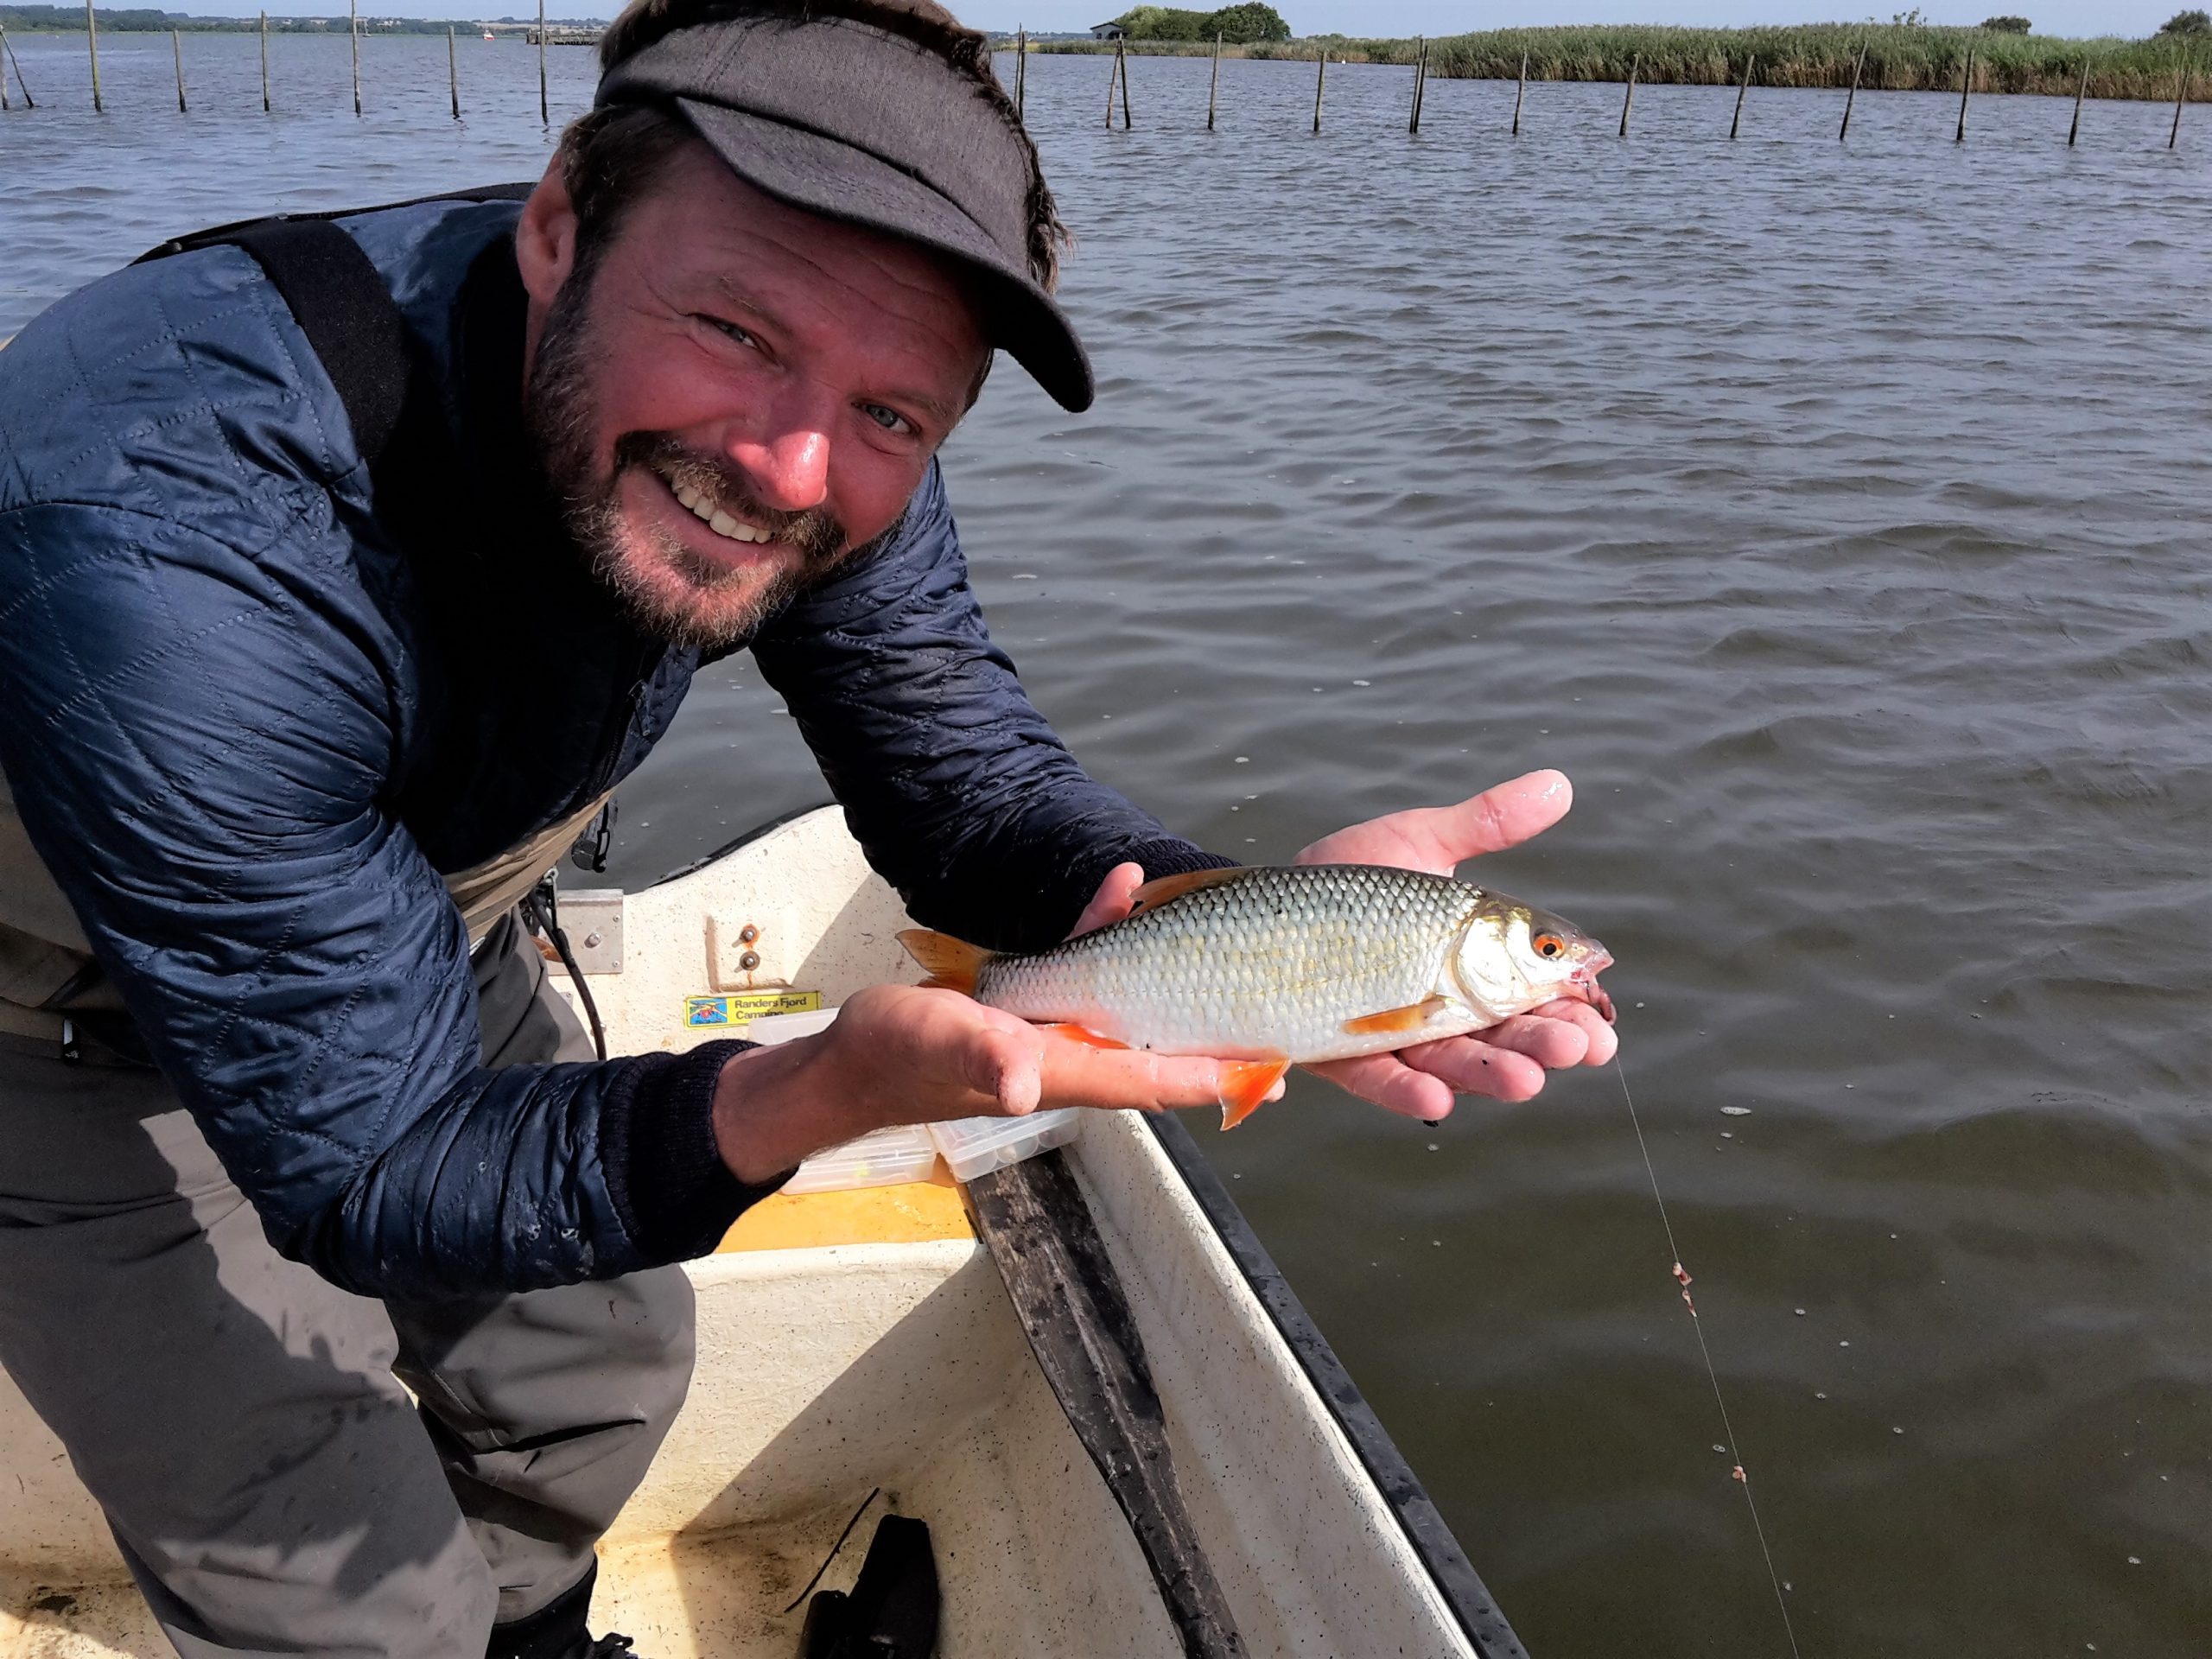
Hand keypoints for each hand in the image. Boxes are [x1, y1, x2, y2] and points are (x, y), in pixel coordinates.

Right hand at [710, 982, 1280, 1183]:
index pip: (1156, 1076)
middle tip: (1288, 1029)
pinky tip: (1124, 888)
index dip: (1216, 1072)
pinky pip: (1090, 973)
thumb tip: (1020, 1078)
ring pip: (1134, 1009)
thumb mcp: (931, 1043)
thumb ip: (979, 1057)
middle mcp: (1068, 1058)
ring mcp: (1053, 1036)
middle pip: (1162, 1051)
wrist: (850, 1056)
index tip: (1273, 1068)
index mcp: (1059, 1072)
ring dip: (1177, 980)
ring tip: (1230, 951)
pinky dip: (1110, 933)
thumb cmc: (892, 1053)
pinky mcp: (1032, 1010)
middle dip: (1220, 1039)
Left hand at [1295, 769, 1616, 1119]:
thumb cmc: (1346, 879)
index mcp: (1474, 960)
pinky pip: (1380, 1080)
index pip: (1537, 986)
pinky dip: (1408, 1089)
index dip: (1571, 1001)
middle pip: (1505, 1031)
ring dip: (1492, 1073)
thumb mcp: (1419, 840)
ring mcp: (1396, 1034)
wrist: (1258, 909)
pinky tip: (1437, 1098)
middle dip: (1546, 1042)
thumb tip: (1560, 784)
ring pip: (1455, 1062)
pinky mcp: (1344, 1056)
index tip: (1601, 1011)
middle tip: (1581, 1046)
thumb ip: (1486, 823)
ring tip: (1527, 1079)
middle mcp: (1443, 1004)